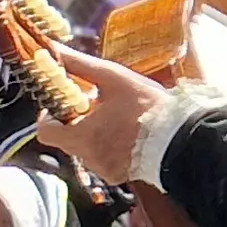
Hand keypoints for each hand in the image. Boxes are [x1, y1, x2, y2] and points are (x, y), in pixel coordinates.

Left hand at [35, 47, 167, 184]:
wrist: (181, 138)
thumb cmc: (148, 106)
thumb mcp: (113, 78)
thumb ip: (79, 65)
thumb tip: (52, 50)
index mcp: (82, 135)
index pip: (45, 132)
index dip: (50, 117)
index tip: (65, 105)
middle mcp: (88, 157)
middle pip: (65, 140)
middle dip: (75, 122)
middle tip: (95, 107)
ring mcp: (103, 169)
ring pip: (84, 150)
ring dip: (92, 135)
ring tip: (117, 120)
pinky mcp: (116, 176)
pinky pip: (102, 161)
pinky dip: (108, 148)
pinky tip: (127, 136)